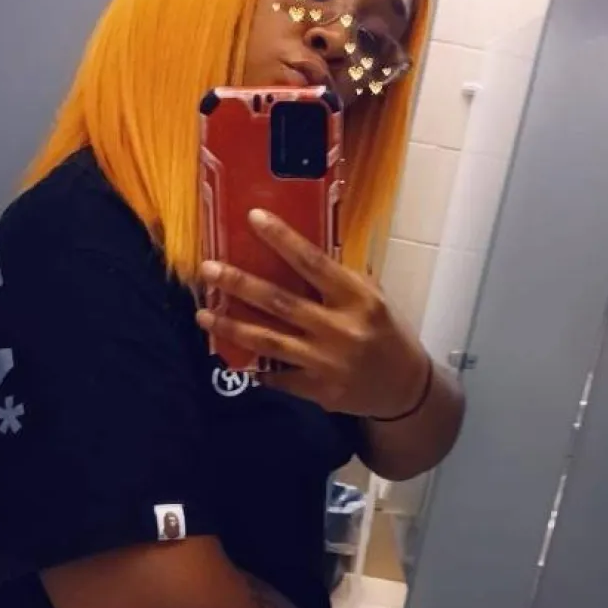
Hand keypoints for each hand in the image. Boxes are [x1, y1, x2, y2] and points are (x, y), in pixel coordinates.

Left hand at [197, 209, 428, 418]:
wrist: (405, 387)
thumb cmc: (386, 333)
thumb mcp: (373, 298)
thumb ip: (338, 280)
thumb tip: (295, 252)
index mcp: (357, 298)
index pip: (313, 262)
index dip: (282, 238)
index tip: (253, 217)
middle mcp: (340, 328)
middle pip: (280, 301)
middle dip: (239, 284)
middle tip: (208, 269)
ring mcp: (327, 362)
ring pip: (269, 341)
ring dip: (231, 328)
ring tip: (203, 316)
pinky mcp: (318, 390)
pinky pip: (277, 377)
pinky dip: (254, 367)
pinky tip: (231, 355)